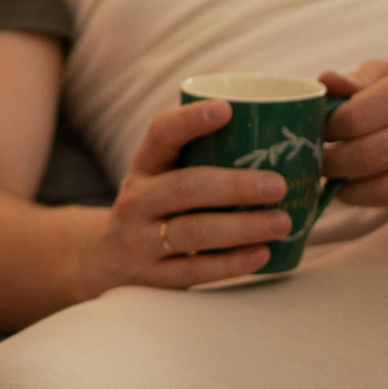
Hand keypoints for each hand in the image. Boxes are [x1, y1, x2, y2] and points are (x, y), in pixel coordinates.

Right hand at [83, 99, 292, 295]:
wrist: (105, 258)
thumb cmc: (155, 208)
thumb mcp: (160, 177)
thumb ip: (201, 159)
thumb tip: (279, 139)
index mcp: (144, 167)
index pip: (161, 135)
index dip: (191, 120)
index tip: (228, 110)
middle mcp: (137, 201)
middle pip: (185, 188)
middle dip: (234, 186)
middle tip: (278, 185)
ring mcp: (141, 242)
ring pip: (192, 233)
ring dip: (241, 227)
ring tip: (282, 222)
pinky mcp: (154, 278)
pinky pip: (196, 271)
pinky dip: (232, 263)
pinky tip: (263, 254)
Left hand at [318, 57, 387, 213]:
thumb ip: (359, 78)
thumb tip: (324, 81)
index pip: (355, 118)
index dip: (326, 129)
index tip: (318, 132)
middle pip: (367, 157)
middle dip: (331, 164)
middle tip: (320, 161)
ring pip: (385, 190)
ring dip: (350, 191)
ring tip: (339, 179)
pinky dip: (379, 202)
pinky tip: (371, 187)